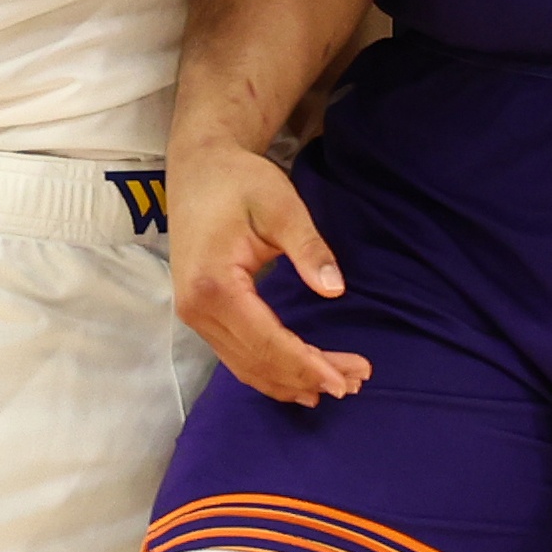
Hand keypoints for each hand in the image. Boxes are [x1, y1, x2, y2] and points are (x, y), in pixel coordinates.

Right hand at [170, 140, 371, 407]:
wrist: (199, 167)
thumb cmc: (240, 181)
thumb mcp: (280, 205)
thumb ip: (307, 247)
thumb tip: (335, 289)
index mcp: (214, 285)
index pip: (267, 342)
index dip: (307, 365)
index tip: (346, 380)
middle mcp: (197, 309)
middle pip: (259, 361)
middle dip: (308, 377)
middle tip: (357, 380)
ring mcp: (194, 315)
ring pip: (246, 366)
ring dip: (291, 381)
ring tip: (338, 384)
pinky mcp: (200, 313)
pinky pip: (237, 356)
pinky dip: (270, 371)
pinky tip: (298, 381)